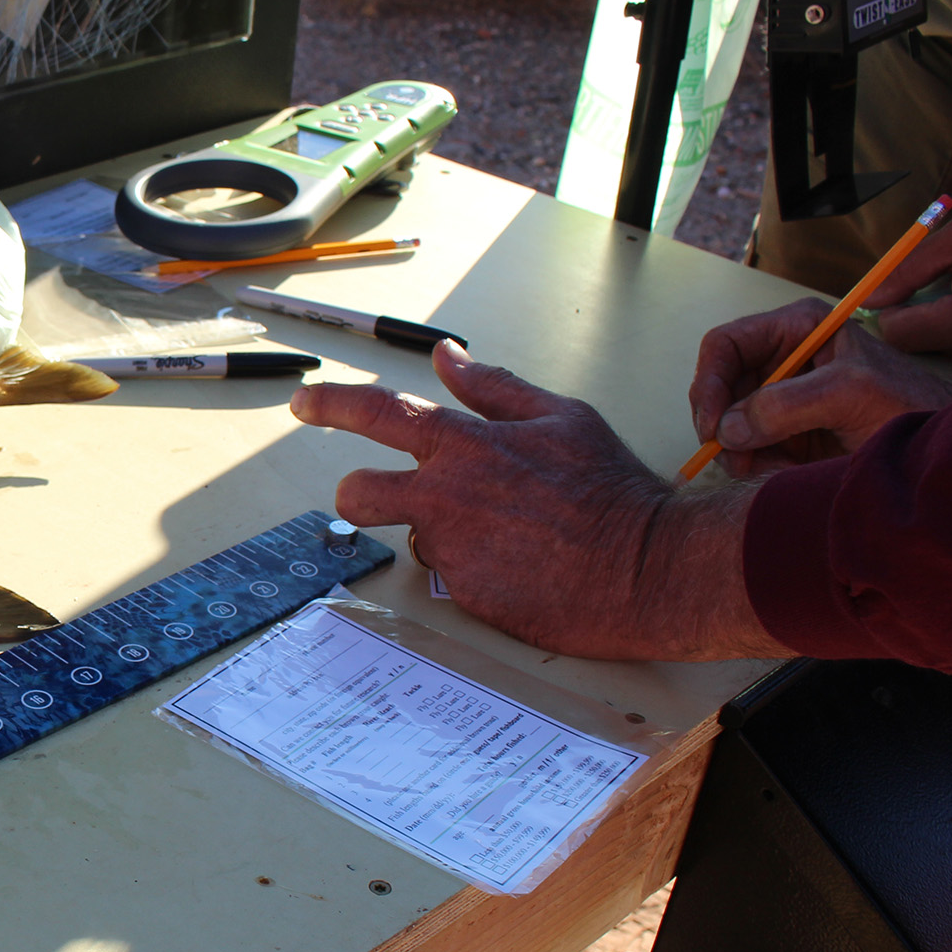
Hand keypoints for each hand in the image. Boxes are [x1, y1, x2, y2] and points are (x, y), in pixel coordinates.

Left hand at [289, 342, 787, 662]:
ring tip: (502, 535)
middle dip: (355, 494)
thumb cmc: (612, 492)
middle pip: (357, 493)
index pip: (377, 413)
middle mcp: (445, 497)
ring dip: (440, 534)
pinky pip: (452, 575)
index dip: (332, 406)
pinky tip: (520, 566)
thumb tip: (447, 357)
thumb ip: (493, 388)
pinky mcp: (465, 594)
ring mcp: (451, 549)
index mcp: (466, 444)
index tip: (305, 404)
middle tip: (373, 497)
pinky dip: (477, 568)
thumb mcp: (561, 418)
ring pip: (412, 537)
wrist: (645, 569)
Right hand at [687, 298, 951, 475]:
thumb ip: (786, 405)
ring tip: (770, 470)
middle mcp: (784, 358)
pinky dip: (756, 466)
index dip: (708, 383)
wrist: (941, 449)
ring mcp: (784, 397)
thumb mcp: (850, 395)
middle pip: (720, 387)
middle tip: (734, 460)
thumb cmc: (909, 407)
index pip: (725, 345)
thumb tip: (726, 429)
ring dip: (740, 452)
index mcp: (797, 329)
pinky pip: (747, 449)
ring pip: (729, 424)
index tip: (711, 426)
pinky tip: (783, 473)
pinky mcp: (787, 432)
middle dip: (723, 425)